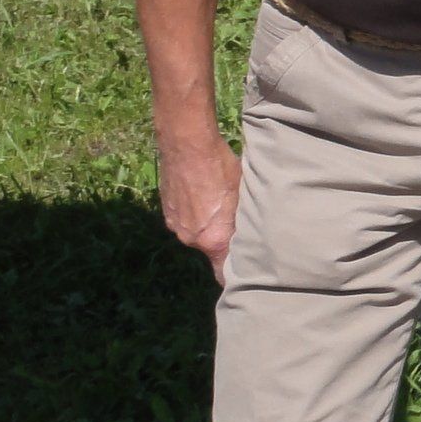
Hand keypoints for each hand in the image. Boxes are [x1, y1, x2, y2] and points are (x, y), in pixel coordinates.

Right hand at [157, 131, 241, 284]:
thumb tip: (254, 237)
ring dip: (208, 225)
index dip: (235, 276)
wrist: (187, 144)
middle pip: (212, 250)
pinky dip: (195, 214)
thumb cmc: (222, 168)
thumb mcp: (243, 197)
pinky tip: (204, 195)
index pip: (223, 274)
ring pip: (198, 234)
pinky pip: (186, 220)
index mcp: (214, 240)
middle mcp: (192, 239)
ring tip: (219, 204)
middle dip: (224, 242)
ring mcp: (176, 226)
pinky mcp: (166, 212)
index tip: (245, 276)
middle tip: (237, 225)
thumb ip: (245, 224)